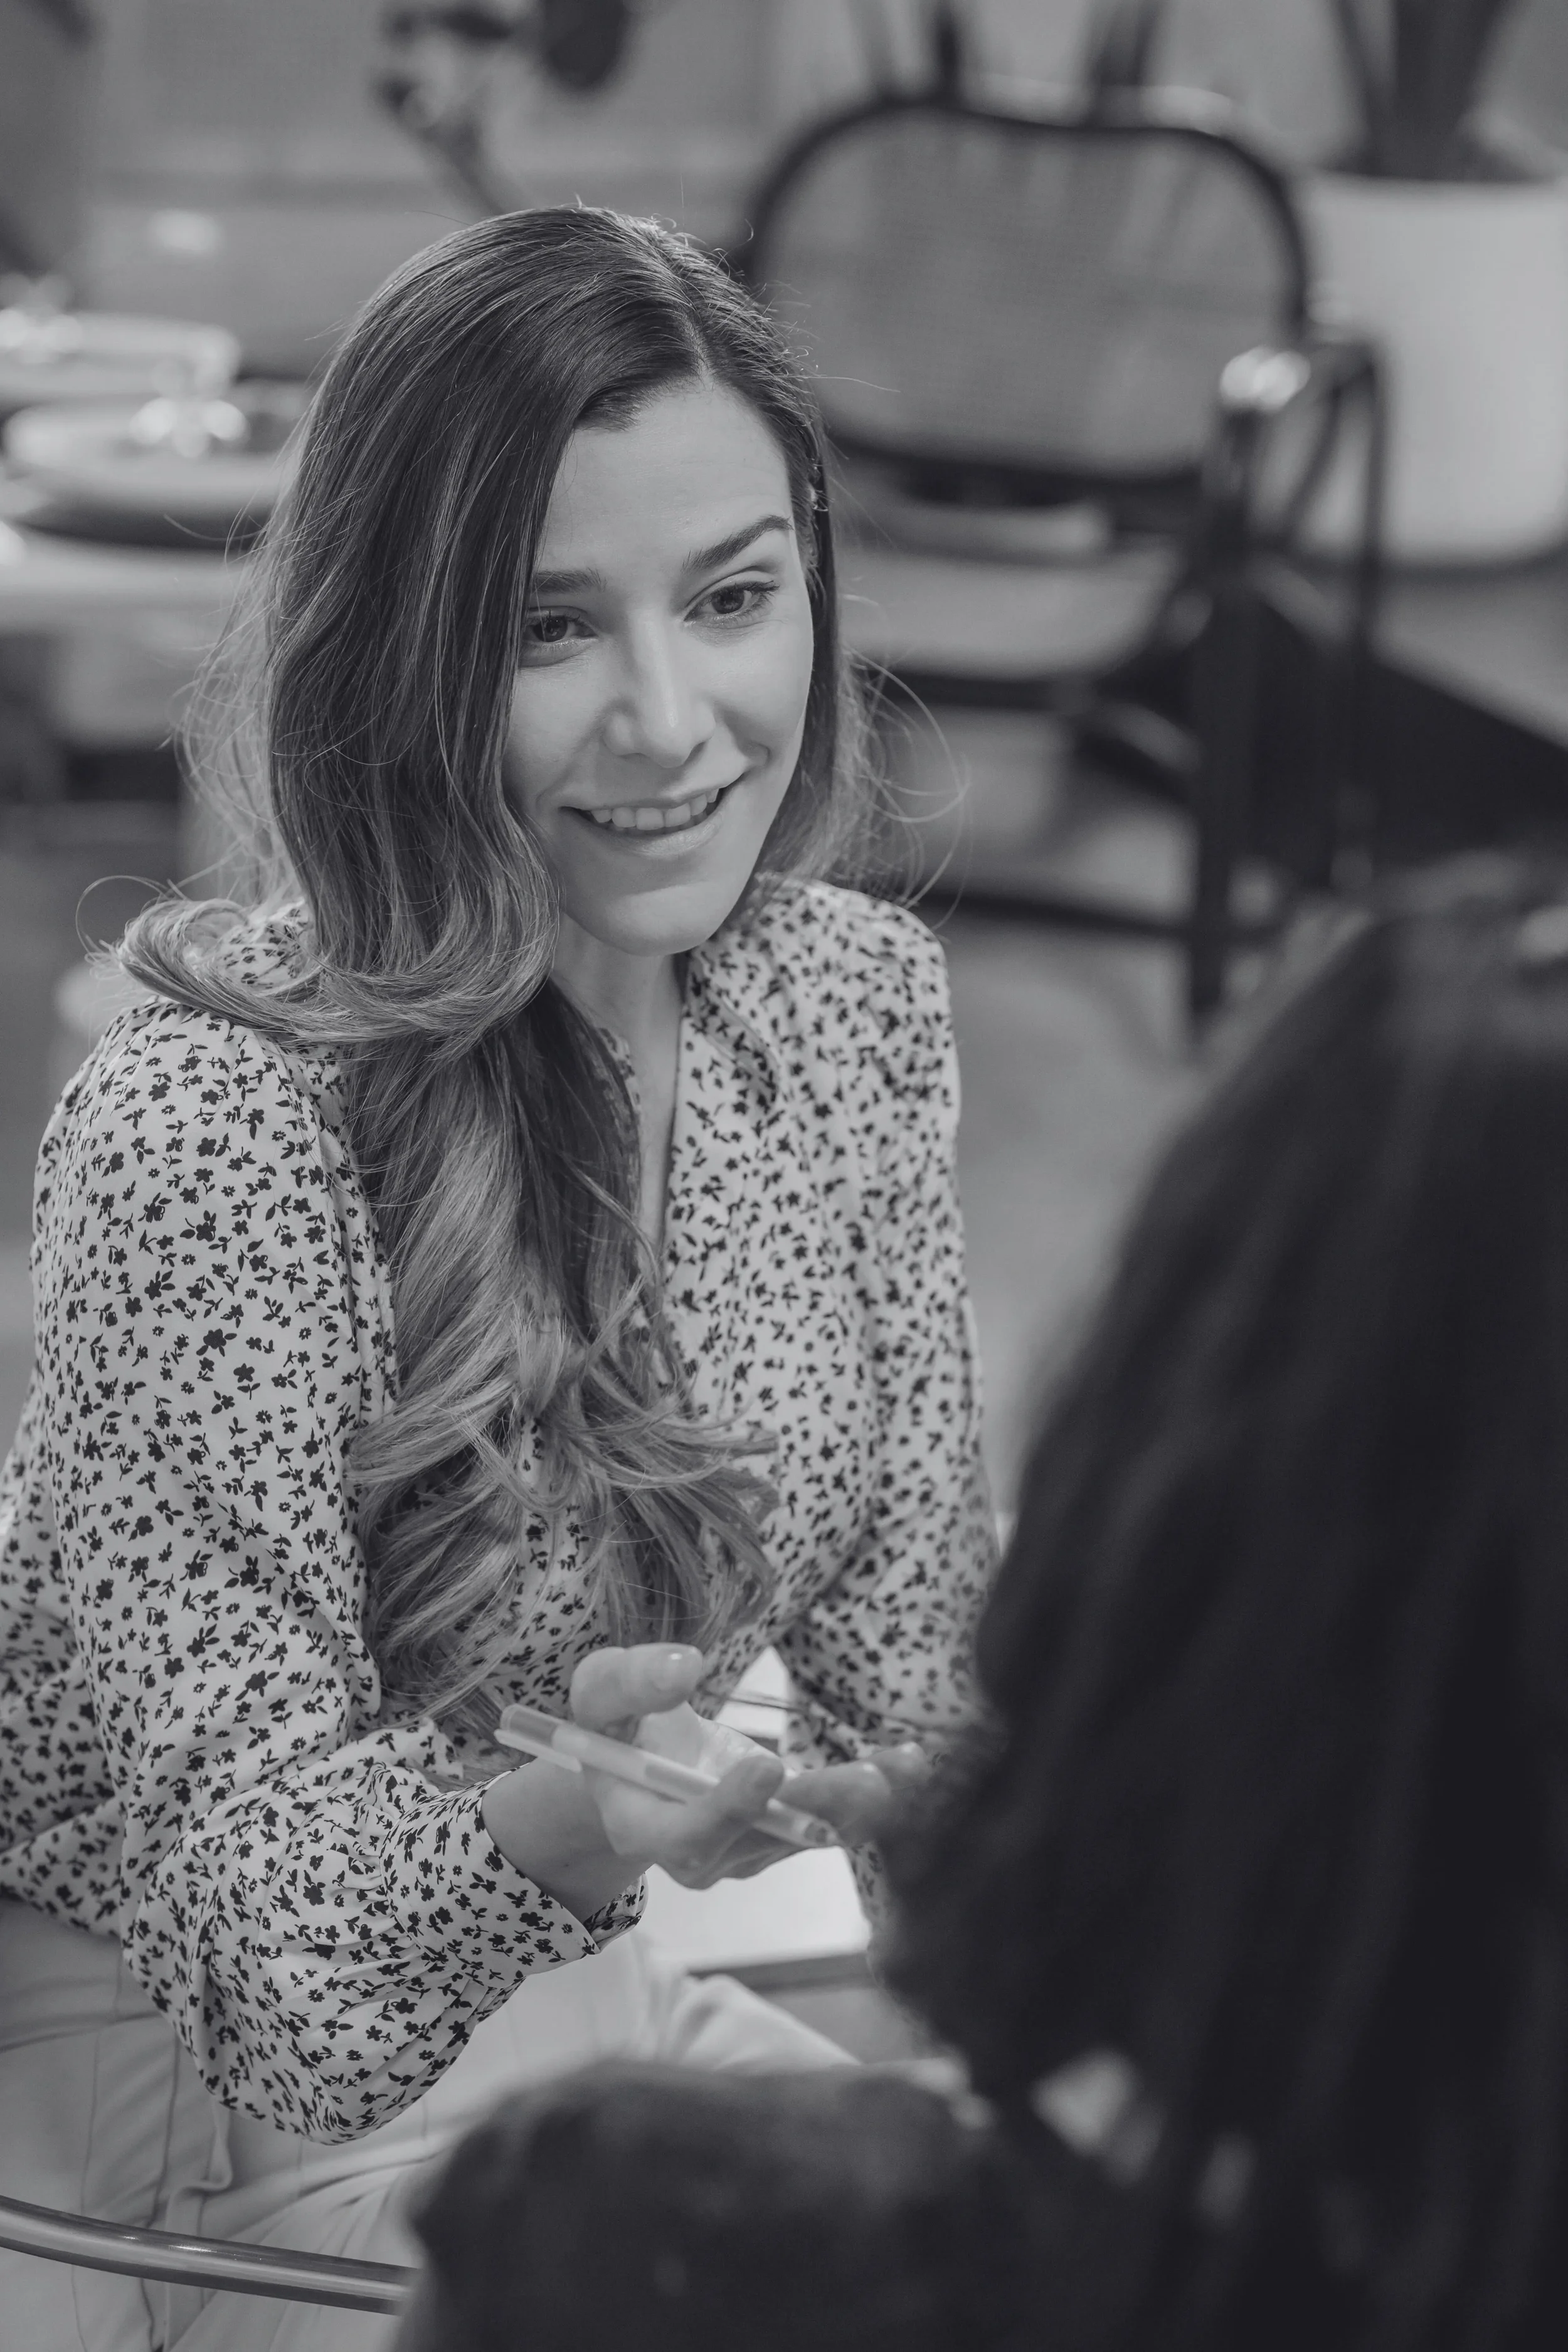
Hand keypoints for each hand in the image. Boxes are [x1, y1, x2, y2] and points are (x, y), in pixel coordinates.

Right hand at [482, 1643, 932, 1916]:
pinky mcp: (789, 1834)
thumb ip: (629, 1681)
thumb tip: (682, 1666)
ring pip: (810, 1835)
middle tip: (865, 1780)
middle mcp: (703, 1855)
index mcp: (645, 1827)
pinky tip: (912, 1761)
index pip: (687, 1835)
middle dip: (816, 1813)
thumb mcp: (601, 1692)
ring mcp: (751, 1851)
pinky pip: (834, 1820)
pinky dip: (876, 1794)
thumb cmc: (619, 1724)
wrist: (640, 1769)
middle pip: (763, 1842)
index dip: (727, 1809)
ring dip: (862, 1804)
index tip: (768, 1766)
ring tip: (906, 1767)